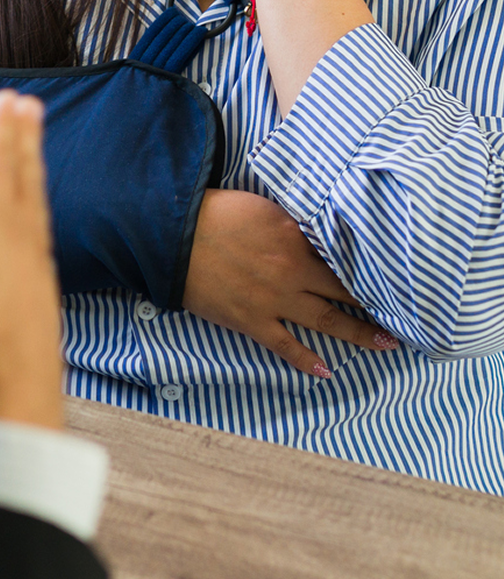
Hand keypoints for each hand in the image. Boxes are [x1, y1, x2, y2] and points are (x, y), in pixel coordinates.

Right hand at [0, 90, 64, 429]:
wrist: (13, 411)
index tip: (7, 97)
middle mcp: (21, 243)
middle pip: (22, 179)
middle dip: (21, 142)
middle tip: (29, 111)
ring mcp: (33, 276)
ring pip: (35, 213)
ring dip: (31, 179)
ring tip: (31, 165)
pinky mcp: (36, 307)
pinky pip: (37, 250)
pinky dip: (33, 229)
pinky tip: (28, 246)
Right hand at [183, 189, 397, 376]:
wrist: (174, 236)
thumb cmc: (216, 214)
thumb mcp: (265, 209)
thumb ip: (296, 225)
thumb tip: (319, 235)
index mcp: (297, 242)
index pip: (343, 261)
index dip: (370, 273)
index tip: (393, 282)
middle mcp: (292, 274)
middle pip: (344, 294)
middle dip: (376, 306)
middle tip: (404, 317)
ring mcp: (272, 301)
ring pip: (325, 321)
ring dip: (358, 334)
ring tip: (384, 344)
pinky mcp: (250, 321)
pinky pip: (284, 345)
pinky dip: (306, 359)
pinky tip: (325, 370)